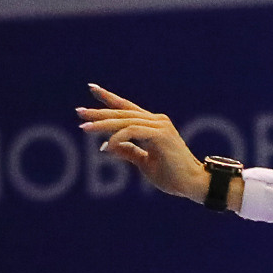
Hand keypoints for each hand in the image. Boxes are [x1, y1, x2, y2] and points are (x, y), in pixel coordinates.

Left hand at [77, 85, 209, 201]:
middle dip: (99, 112)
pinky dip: (117, 138)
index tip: (92, 89)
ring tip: (84, 127)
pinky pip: (132, 132)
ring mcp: (160, 126)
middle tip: (79, 112)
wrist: (192, 184)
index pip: (127, 108)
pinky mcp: (161, 135)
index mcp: (153, 125)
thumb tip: (108, 146)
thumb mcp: (144, 162)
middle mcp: (157, 121)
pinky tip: (105, 147)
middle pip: (122, 113)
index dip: (109, 98)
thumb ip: (128, 151)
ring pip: (124, 121)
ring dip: (102, 124)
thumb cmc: (172, 176)